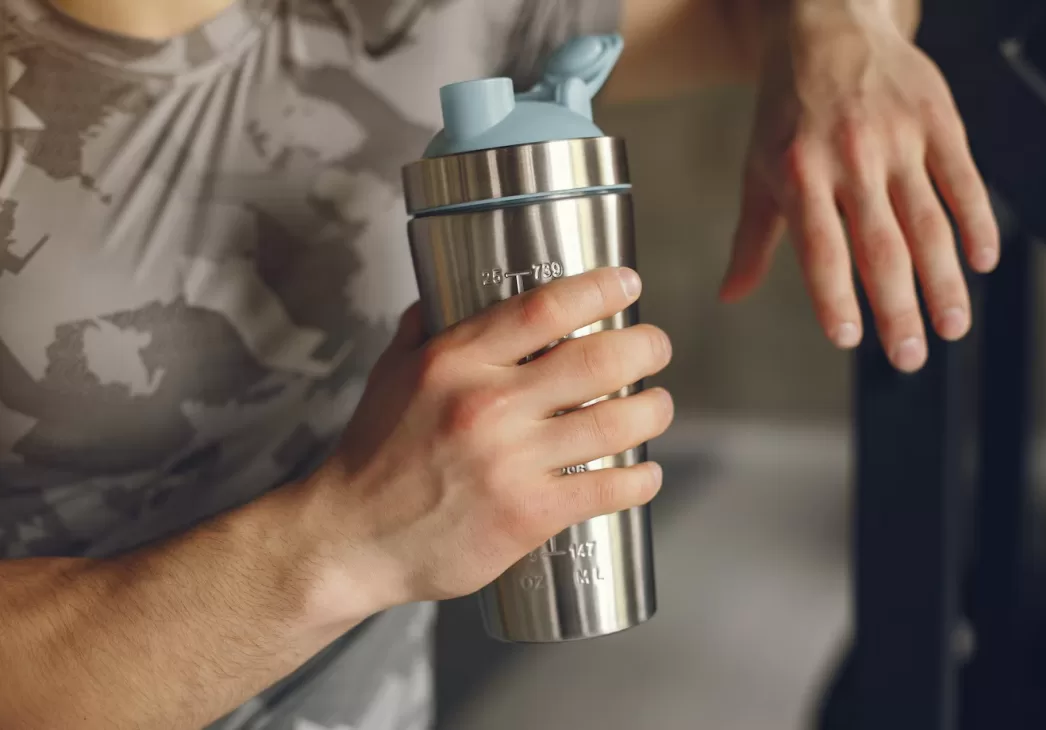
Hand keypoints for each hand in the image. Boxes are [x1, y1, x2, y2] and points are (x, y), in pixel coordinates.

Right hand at [306, 268, 672, 610]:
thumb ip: (425, 329)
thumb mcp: (390, 373)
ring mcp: (511, 463)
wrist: (350, 538)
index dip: (599, 289)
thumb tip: (451, 293)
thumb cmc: (372, 455)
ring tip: (658, 405)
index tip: (627, 284)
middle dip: (645, 346)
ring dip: (654, 410)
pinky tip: (646, 472)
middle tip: (656, 346)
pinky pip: (607, 489)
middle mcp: (488, 406)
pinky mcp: (528, 515)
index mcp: (455, 362)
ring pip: (615, 422)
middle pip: (597, 360)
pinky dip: (641, 479)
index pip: (545, 308)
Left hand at [720, 6, 999, 371]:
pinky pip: (962, 178)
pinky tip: (983, 261)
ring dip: (944, 280)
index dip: (834, 296)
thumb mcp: (758, 170)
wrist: (826, 27)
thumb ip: (752, 239)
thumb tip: (730, 295)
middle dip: (898, 308)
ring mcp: (898, 138)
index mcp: (799, 174)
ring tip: (952, 326)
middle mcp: (849, 158)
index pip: (819, 248)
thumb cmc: (787, 111)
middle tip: (910, 358)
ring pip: (927, 220)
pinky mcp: (937, 119)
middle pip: (880, 246)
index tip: (849, 339)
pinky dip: (978, 221)